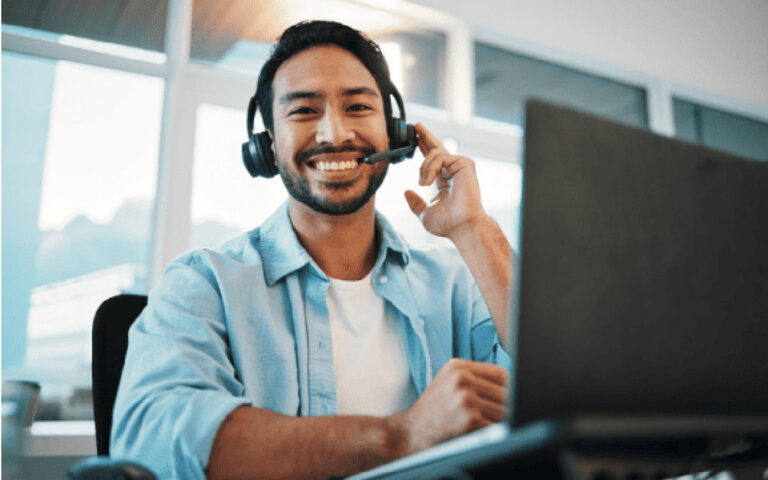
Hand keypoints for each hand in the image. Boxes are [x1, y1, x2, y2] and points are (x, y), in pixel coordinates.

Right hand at [387, 358, 507, 454]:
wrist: (407, 434)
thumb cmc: (431, 412)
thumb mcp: (447, 383)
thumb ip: (474, 379)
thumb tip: (512, 387)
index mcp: (458, 367)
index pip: (501, 374)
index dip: (509, 390)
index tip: (510, 401)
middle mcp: (462, 378)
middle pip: (505, 393)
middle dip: (508, 409)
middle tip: (503, 420)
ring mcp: (465, 398)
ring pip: (504, 411)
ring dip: (503, 423)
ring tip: (490, 429)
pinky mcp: (469, 419)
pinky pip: (497, 427)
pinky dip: (497, 435)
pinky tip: (485, 437)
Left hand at [405, 123, 488, 239]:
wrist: (461, 226)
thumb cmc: (447, 224)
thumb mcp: (424, 212)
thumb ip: (415, 203)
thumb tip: (406, 192)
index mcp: (446, 181)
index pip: (433, 161)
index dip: (423, 149)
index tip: (415, 140)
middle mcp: (454, 172)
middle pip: (438, 148)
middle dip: (425, 136)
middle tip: (415, 126)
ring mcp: (460, 167)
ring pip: (434, 154)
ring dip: (423, 168)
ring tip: (423, 183)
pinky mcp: (465, 164)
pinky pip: (440, 157)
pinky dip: (430, 168)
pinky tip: (428, 181)